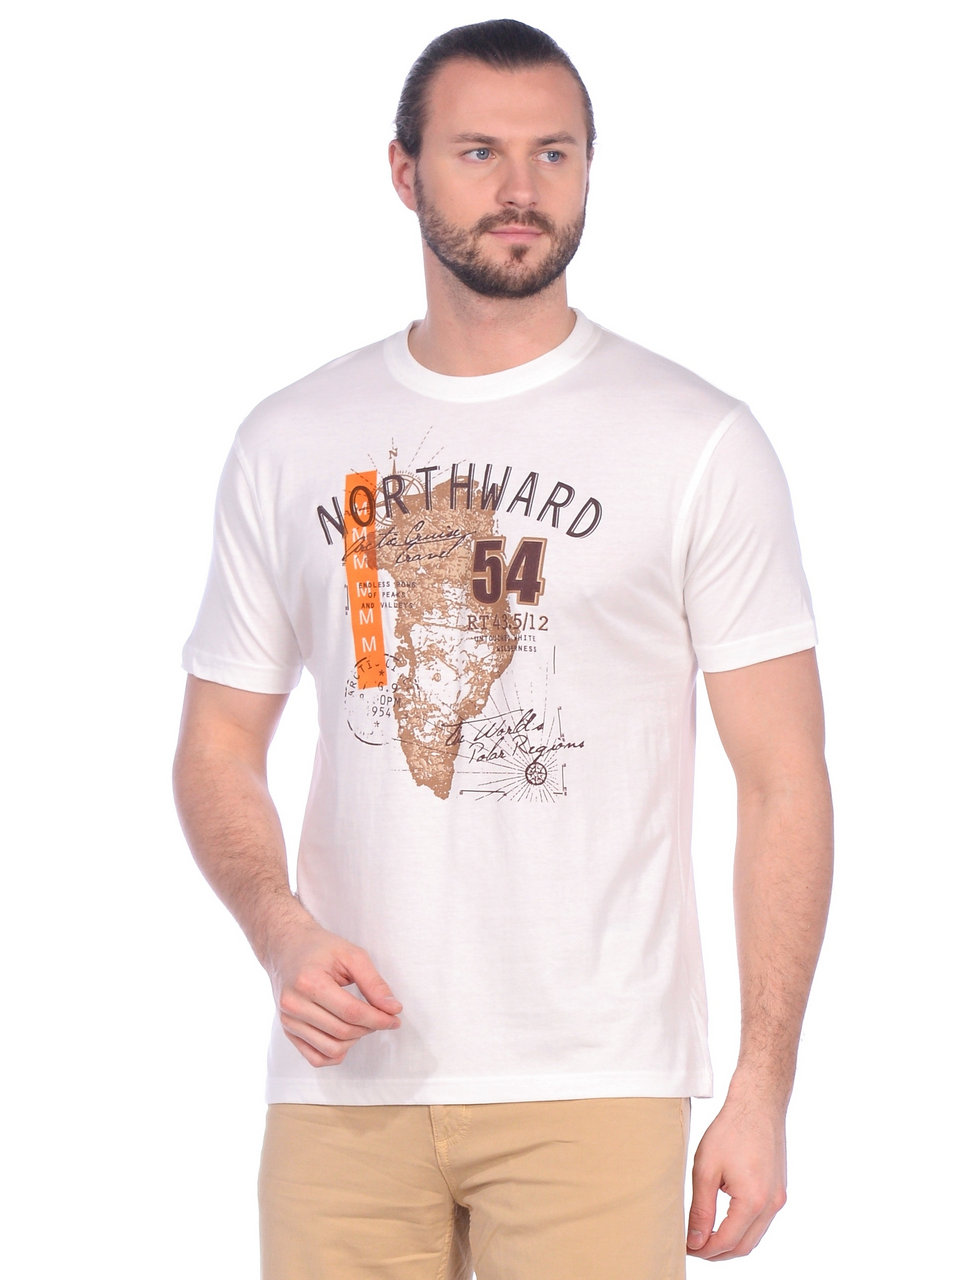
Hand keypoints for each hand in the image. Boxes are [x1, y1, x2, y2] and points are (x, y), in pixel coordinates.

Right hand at [266, 916, 402, 1066]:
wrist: (286, 947)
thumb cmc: (319, 947)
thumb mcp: (351, 955)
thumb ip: (374, 982)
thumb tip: (393, 1008)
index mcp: (309, 982)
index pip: (351, 1013)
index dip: (378, 1019)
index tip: (394, 1018)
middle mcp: (294, 1004)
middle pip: (343, 1031)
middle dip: (369, 1028)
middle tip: (381, 1016)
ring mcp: (288, 1021)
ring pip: (331, 1049)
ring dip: (354, 1041)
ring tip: (361, 1023)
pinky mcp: (287, 1031)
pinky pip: (316, 1058)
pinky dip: (336, 1054)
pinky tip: (346, 1037)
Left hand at [686, 1091, 787, 1259]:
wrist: (758, 1104)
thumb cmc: (731, 1130)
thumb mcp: (706, 1169)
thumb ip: (701, 1209)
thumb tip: (695, 1241)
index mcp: (753, 1201)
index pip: (727, 1241)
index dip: (704, 1250)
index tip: (685, 1247)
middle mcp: (771, 1205)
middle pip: (744, 1246)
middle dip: (718, 1252)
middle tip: (694, 1247)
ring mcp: (778, 1198)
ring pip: (755, 1236)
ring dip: (731, 1242)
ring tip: (705, 1236)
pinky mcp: (779, 1190)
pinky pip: (761, 1220)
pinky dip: (743, 1227)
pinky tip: (724, 1220)